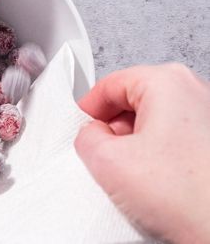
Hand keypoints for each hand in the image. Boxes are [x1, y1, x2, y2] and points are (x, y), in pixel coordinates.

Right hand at [75, 63, 209, 242]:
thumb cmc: (190, 196)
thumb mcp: (107, 161)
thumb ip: (85, 137)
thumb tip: (91, 135)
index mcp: (168, 82)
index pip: (110, 84)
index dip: (88, 108)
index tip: (81, 128)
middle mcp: (194, 92)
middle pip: (133, 101)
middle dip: (113, 129)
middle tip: (103, 156)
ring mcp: (208, 117)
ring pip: (153, 122)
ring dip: (135, 146)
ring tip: (132, 176)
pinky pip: (173, 140)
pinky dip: (158, 158)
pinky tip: (155, 183)